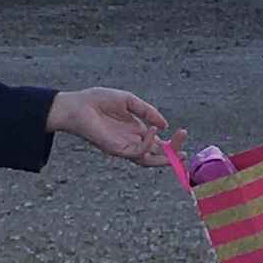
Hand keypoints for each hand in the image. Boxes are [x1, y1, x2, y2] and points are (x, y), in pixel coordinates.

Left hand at [47, 87, 187, 167]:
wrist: (76, 105)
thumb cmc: (98, 101)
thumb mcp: (129, 101)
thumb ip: (147, 111)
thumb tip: (164, 125)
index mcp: (135, 131)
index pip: (157, 143)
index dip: (172, 143)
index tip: (183, 133)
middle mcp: (131, 141)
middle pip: (157, 155)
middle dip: (173, 154)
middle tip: (186, 150)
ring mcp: (123, 147)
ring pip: (148, 161)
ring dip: (165, 158)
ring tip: (178, 150)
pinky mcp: (115, 149)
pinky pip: (136, 152)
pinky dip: (147, 145)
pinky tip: (152, 131)